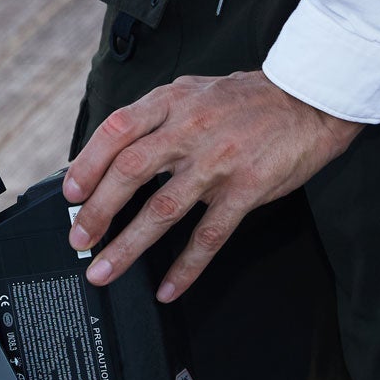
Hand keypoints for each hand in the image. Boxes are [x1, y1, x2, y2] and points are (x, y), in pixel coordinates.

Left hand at [64, 72, 363, 301]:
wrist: (309, 100)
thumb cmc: (250, 99)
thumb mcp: (195, 91)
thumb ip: (158, 118)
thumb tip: (115, 154)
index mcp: (173, 101)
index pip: (116, 130)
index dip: (87, 163)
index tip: (71, 192)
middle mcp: (190, 129)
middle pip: (130, 171)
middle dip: (98, 210)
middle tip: (80, 238)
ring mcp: (218, 161)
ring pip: (162, 209)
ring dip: (128, 245)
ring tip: (105, 268)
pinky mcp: (245, 189)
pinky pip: (209, 235)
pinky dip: (186, 266)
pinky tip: (170, 287)